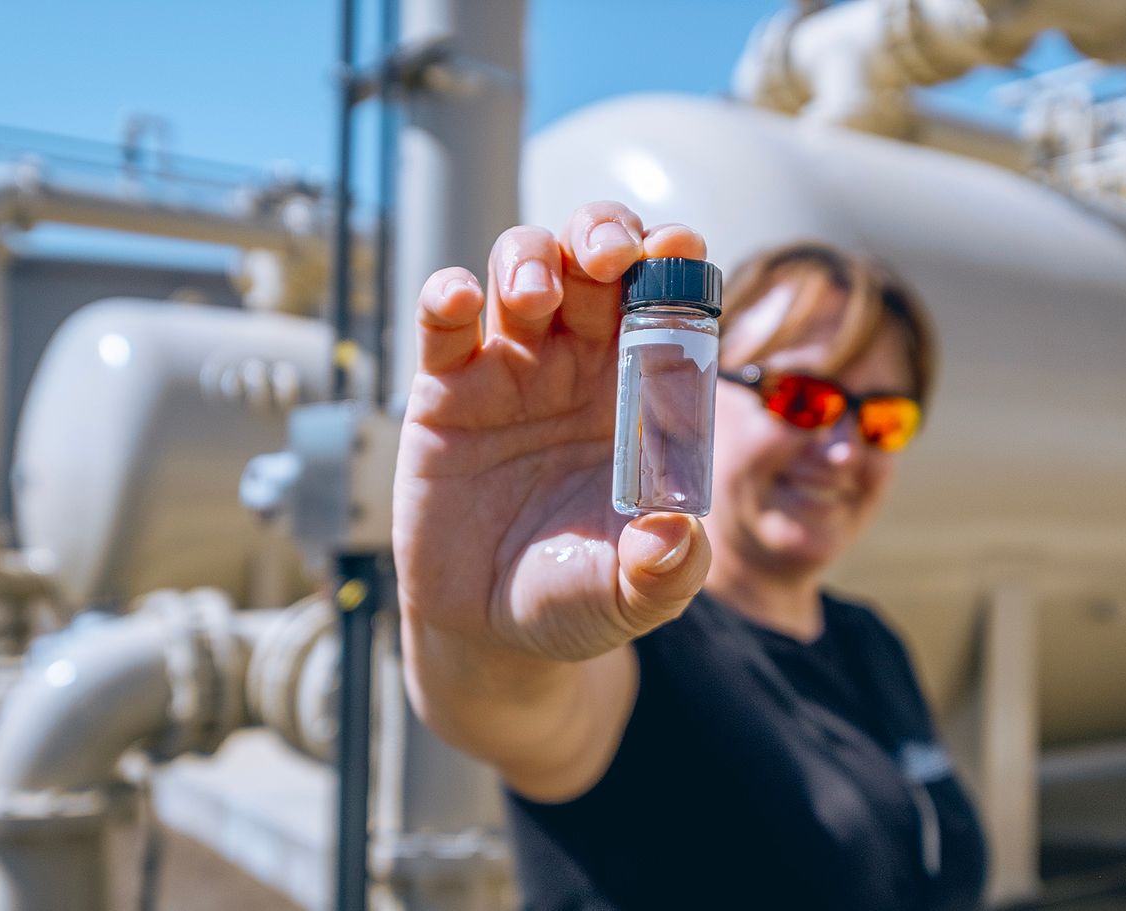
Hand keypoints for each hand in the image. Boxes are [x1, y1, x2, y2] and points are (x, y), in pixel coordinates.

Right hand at [394, 202, 712, 682]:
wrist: (487, 631)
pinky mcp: (444, 391)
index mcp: (640, 392)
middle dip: (603, 233)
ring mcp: (510, 371)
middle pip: (593, 259)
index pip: (665, 301)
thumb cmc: (574, 598)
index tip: (681, 250)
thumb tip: (673, 539)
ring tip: (534, 297)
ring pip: (522, 267)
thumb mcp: (629, 596)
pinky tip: (460, 301)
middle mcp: (579, 365)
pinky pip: (444, 323)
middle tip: (608, 257)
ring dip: (531, 258)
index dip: (674, 263)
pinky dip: (448, 295)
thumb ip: (664, 572)